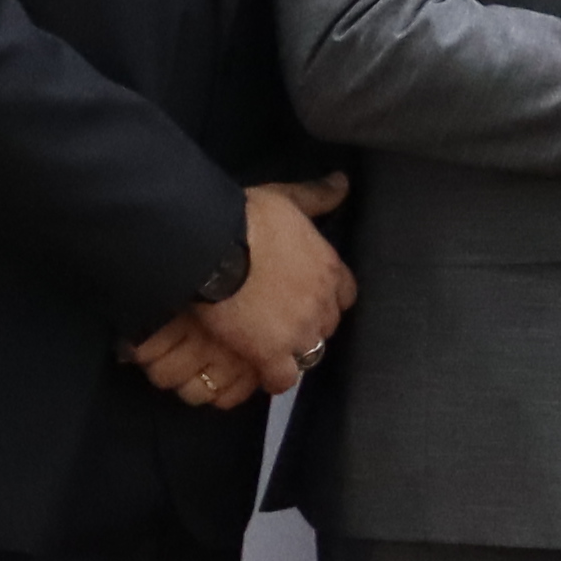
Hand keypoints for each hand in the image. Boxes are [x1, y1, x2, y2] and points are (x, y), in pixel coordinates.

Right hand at [137, 176, 356, 403]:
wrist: (214, 246)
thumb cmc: (249, 218)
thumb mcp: (288, 199)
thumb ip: (318, 196)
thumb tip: (343, 182)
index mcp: (329, 268)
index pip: (345, 295)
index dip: (327, 299)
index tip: (310, 298)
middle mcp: (322, 303)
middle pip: (327, 326)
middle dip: (310, 326)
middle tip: (284, 323)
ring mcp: (299, 332)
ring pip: (310, 354)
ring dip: (295, 352)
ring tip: (274, 348)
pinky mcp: (271, 354)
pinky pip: (284, 379)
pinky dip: (275, 379)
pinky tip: (262, 373)